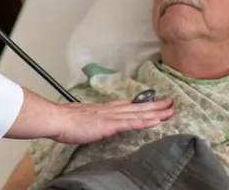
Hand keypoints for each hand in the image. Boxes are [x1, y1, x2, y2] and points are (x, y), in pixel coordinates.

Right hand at [50, 97, 173, 144]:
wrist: (57, 119)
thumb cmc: (65, 120)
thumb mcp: (81, 117)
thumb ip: (91, 119)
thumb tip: (94, 121)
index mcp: (104, 109)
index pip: (127, 105)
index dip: (141, 103)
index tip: (153, 101)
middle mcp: (110, 110)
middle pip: (137, 107)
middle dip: (155, 105)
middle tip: (171, 103)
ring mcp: (110, 117)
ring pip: (137, 113)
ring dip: (155, 112)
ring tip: (170, 111)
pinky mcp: (109, 125)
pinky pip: (130, 123)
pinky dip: (144, 121)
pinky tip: (155, 121)